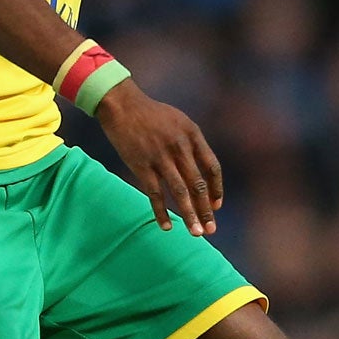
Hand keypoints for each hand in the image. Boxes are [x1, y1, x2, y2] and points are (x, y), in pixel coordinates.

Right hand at [96, 79, 224, 235]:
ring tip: (196, 233)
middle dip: (206, 210)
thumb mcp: (179, 121)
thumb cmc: (151, 114)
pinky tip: (167, 227)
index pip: (212, 167)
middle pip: (198, 184)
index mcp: (193, 135)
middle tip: (211, 229)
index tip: (216, 206)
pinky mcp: (142, 166)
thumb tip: (201, 170)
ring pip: (180, 192)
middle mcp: (180, 147)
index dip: (216, 189)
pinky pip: (155, 194)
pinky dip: (161, 212)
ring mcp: (161, 157)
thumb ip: (192, 143)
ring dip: (190, 215)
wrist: (122, 105)